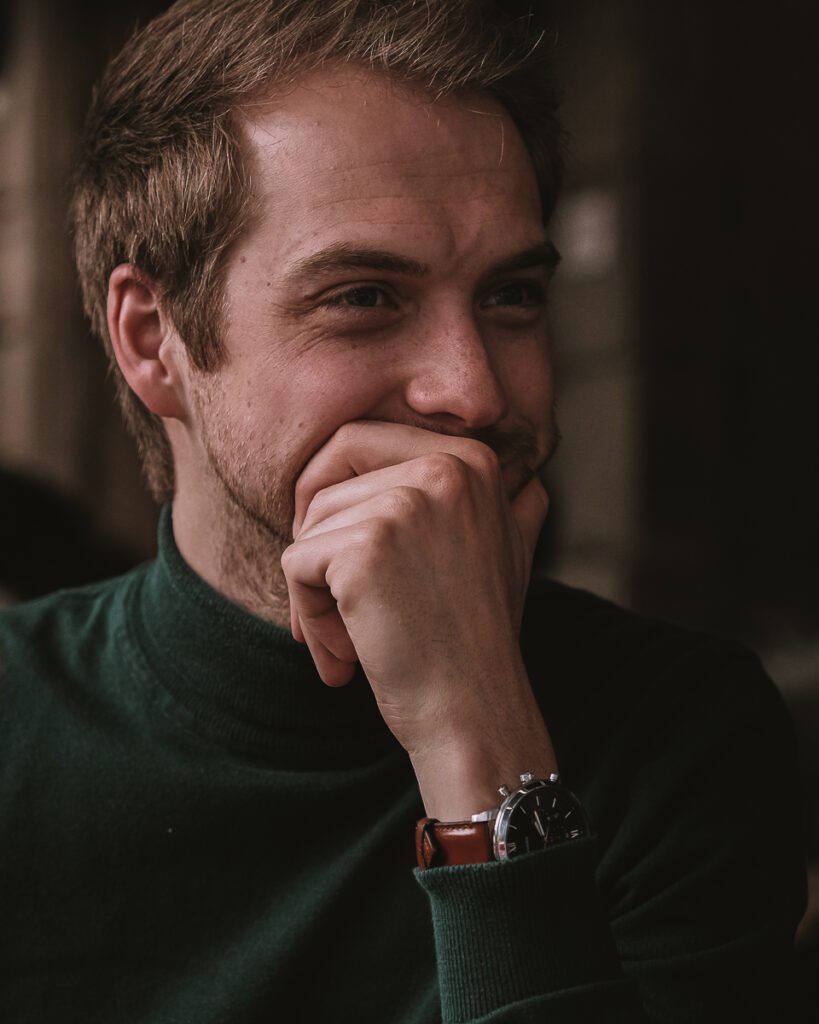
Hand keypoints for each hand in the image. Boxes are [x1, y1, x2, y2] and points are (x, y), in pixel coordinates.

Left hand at [281, 421, 556, 817]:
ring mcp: (406, 503)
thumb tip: (528, 479)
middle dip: (311, 534)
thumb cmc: (478, 638)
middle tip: (324, 592)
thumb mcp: (509, 554)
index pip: (358, 443)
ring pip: (308, 526)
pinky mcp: (367, 546)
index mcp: (470, 458)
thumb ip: (509, 505)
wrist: (474, 712)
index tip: (348, 562)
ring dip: (314, 590)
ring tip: (352, 640)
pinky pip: (295, 563)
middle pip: (325, 479)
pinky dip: (307, 614)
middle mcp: (444, 466)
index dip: (335, 499)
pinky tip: (345, 655)